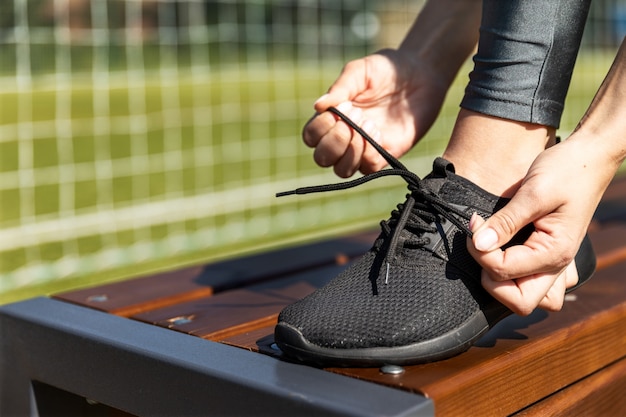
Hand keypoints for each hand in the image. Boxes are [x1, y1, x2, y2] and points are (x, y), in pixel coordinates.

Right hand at [303, 49, 448, 176]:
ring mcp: (364, 148)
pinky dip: (368, 155)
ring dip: (350, 152)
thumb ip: (340, 88)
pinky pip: (368, 168)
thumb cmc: (387, 69)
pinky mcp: (385, 154)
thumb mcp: (360, 72)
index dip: (320, 129)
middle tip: (353, 120)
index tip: (340, 110)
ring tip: (367, 127)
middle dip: (334, 143)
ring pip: (342, 170)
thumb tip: (318, 106)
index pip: (311, 136)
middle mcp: (344, 136)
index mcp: (332, 116)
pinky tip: (379, 133)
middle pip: (322, 158)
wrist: (421, 73)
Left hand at [467, 136, 614, 314]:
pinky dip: (518, 278)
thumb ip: (505, 221)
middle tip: (481, 245)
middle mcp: (558, 266)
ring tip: (493, 253)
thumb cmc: (567, 170)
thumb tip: (479, 244)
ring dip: (505, 284)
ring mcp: (556, 265)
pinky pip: (536, 286)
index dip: (480, 252)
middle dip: (491, 279)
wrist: (590, 158)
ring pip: (528, 300)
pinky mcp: (549, 257)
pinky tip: (508, 253)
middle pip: (518, 302)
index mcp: (555, 253)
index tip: (474, 225)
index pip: (503, 272)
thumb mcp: (532, 192)